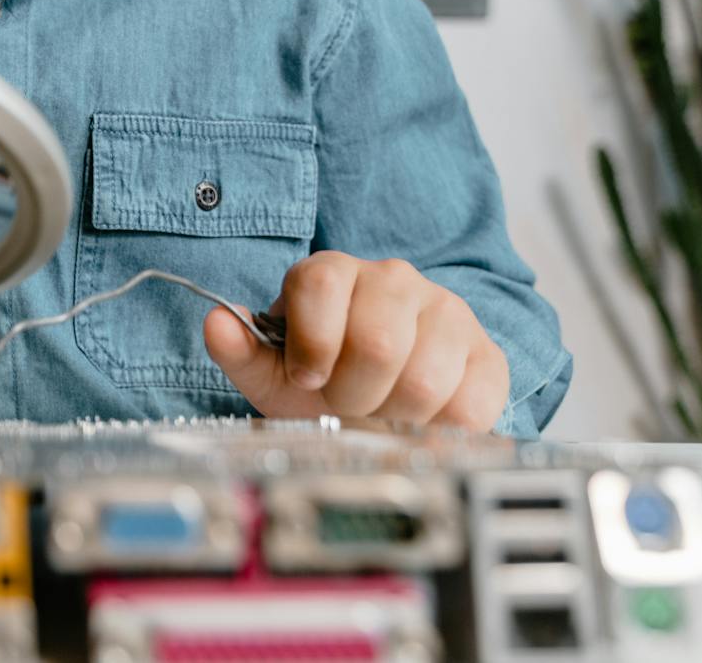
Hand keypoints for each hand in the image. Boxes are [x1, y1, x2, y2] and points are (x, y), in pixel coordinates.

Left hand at [202, 251, 508, 432]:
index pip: (322, 286)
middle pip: (378, 342)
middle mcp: (393, 279)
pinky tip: (419, 420)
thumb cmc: (324, 378)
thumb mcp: (273, 370)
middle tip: (346, 404)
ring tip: (381, 413)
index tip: (308, 377)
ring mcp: (446, 312)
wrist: (385, 398)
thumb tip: (215, 322)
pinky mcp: (486, 354)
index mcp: (334, 273)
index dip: (311, 345)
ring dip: (395, 416)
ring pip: (425, 378)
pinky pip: (470, 402)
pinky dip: (438, 429)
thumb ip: (240, 349)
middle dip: (353, 394)